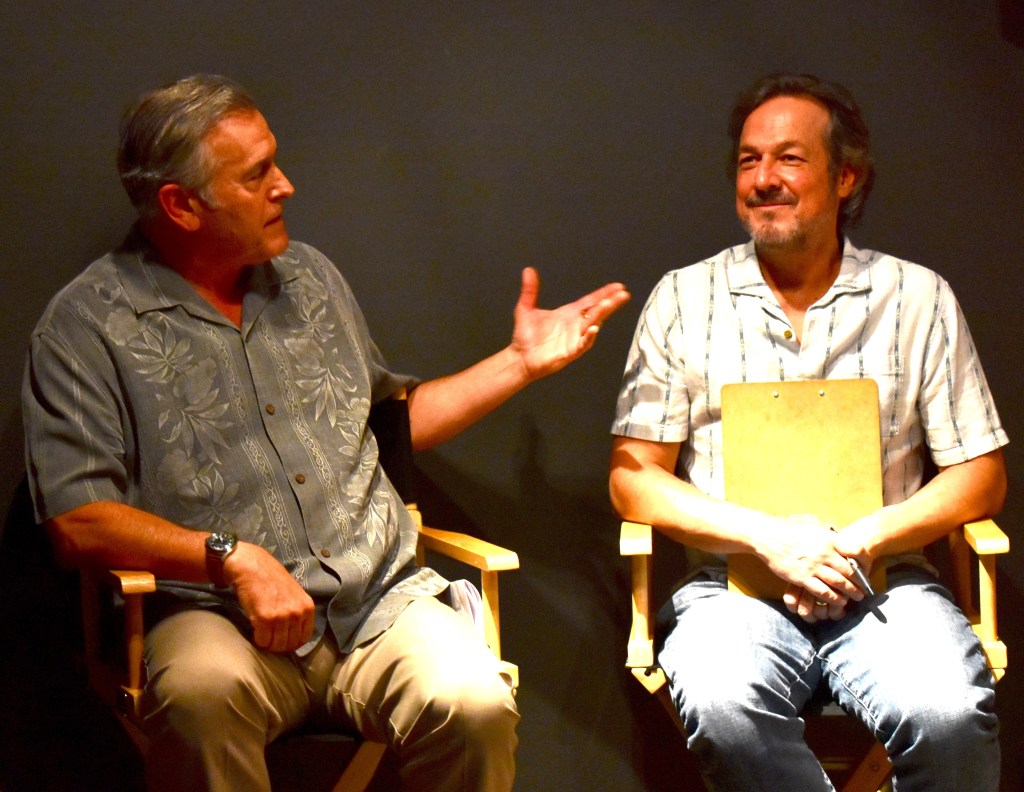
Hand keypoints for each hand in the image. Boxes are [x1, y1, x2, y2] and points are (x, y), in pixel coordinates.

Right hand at [224, 542, 314, 652]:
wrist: (252, 567)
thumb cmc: (271, 579)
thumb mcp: (294, 594)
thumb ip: (297, 612)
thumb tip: (294, 636)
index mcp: (307, 607)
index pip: (304, 638)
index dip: (292, 644)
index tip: (282, 642)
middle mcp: (297, 613)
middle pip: (290, 644)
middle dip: (278, 646)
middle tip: (269, 639)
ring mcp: (281, 616)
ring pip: (276, 646)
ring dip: (268, 644)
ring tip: (262, 634)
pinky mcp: (264, 618)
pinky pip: (262, 641)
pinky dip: (258, 640)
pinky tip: (255, 631)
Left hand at [511, 267, 629, 379]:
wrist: (520, 358)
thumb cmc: (526, 337)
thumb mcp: (525, 309)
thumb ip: (530, 291)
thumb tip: (528, 270)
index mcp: (569, 314)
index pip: (590, 301)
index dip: (604, 293)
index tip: (617, 286)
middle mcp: (575, 325)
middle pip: (596, 311)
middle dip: (610, 302)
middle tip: (622, 294)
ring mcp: (574, 339)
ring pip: (592, 325)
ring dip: (601, 315)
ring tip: (609, 304)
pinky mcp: (569, 352)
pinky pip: (582, 344)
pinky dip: (588, 337)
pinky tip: (593, 329)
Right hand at [754, 514, 862, 621]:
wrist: (768, 536)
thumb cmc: (789, 528)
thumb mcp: (812, 522)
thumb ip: (827, 530)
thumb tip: (837, 532)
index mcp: (829, 540)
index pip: (854, 554)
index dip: (862, 564)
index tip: (865, 570)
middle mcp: (825, 554)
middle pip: (849, 572)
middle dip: (859, 583)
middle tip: (864, 590)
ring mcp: (814, 567)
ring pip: (838, 583)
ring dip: (849, 592)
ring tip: (855, 597)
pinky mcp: (802, 578)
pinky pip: (822, 591)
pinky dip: (833, 598)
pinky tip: (838, 601)